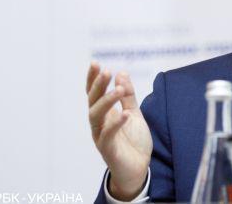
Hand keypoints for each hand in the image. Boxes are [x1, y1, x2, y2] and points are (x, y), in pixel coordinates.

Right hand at [87, 62, 152, 200]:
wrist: (138, 167)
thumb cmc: (133, 140)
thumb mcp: (134, 113)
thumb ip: (128, 96)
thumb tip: (121, 73)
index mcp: (104, 114)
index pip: (94, 93)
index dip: (93, 79)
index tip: (95, 63)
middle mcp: (99, 123)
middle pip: (92, 101)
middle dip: (97, 86)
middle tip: (106, 71)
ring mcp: (101, 136)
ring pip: (95, 116)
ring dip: (106, 101)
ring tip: (118, 90)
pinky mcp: (107, 149)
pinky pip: (108, 135)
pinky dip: (116, 124)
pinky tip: (125, 114)